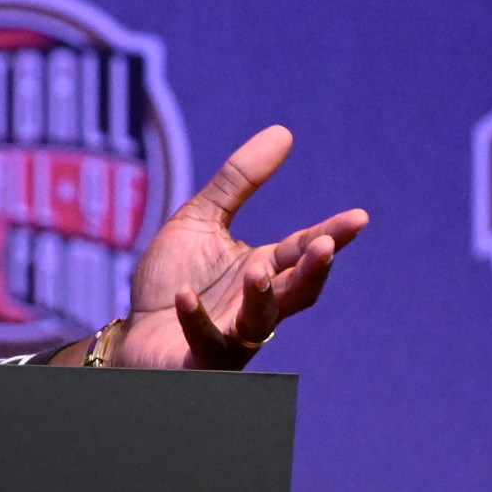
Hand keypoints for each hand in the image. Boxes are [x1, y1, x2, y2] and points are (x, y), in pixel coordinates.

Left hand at [110, 125, 367, 369]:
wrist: (133, 332)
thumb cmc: (172, 278)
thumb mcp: (200, 221)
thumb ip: (238, 182)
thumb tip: (284, 132)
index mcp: (261, 270)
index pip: (300, 252)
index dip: (329, 236)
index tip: (358, 218)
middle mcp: (255, 306)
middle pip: (295, 291)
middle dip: (312, 270)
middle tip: (324, 245)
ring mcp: (230, 336)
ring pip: (258, 323)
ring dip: (261, 297)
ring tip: (257, 269)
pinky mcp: (198, 359)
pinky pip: (204, 342)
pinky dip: (196, 319)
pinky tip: (186, 295)